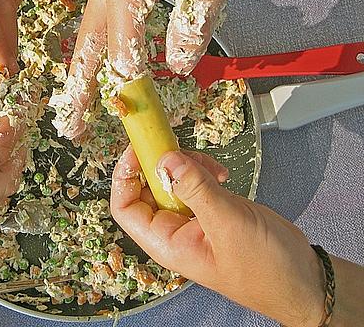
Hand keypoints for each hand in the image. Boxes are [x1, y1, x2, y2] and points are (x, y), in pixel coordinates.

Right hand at [59, 0, 239, 137]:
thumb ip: (193, 26)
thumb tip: (178, 65)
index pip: (122, 55)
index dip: (129, 90)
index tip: (134, 118)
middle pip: (87, 53)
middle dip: (79, 93)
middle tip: (71, 127)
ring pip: (84, 42)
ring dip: (78, 78)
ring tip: (72, 110)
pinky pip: (94, 29)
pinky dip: (89, 57)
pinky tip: (88, 75)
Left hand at [111, 147, 325, 326]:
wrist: (303, 280)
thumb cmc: (266, 270)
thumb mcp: (227, 224)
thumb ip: (195, 190)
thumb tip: (166, 161)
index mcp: (166, 242)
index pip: (126, 207)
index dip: (125, 176)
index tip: (137, 149)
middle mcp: (174, 230)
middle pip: (147, 187)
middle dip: (161, 164)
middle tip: (180, 148)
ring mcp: (193, 219)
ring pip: (172, 180)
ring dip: (187, 165)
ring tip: (210, 167)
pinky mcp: (212, 210)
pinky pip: (195, 182)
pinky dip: (204, 171)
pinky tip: (221, 174)